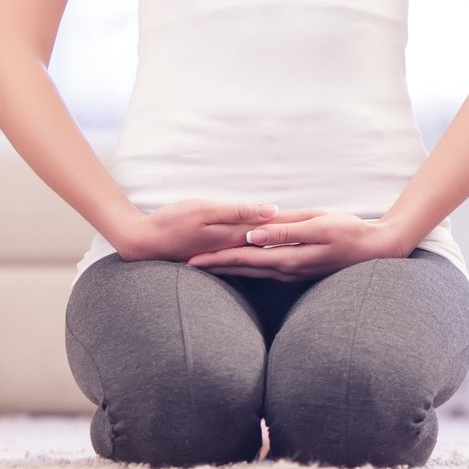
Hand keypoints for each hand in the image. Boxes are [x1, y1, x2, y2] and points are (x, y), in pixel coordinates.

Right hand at [114, 199, 329, 263]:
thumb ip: (239, 213)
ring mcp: (227, 255)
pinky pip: (251, 257)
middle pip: (273, 245)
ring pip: (265, 253)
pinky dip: (266, 254)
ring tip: (313, 246)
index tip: (325, 221)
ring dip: (286, 247)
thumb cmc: (171, 222)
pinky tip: (276, 255)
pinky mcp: (219, 256)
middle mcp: (236, 251)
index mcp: (236, 240)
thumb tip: (273, 213)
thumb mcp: (206, 211)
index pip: (275, 233)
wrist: (140, 242)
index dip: (299, 226)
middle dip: (298, 238)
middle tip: (328, 232)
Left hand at [186, 212, 407, 281]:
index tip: (191, 261)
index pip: (243, 259)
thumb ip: (285, 230)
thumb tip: (253, 235)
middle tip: (188, 267)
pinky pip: (266, 273)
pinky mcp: (300, 273)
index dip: (216, 259)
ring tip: (207, 268)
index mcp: (288, 258)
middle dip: (215, 268)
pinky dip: (248, 270)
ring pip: (253, 273)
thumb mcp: (319, 225)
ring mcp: (294, 275)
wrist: (377, 250)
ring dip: (229, 271)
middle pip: (243, 270)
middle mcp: (287, 271)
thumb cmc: (350, 232)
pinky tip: (241, 267)